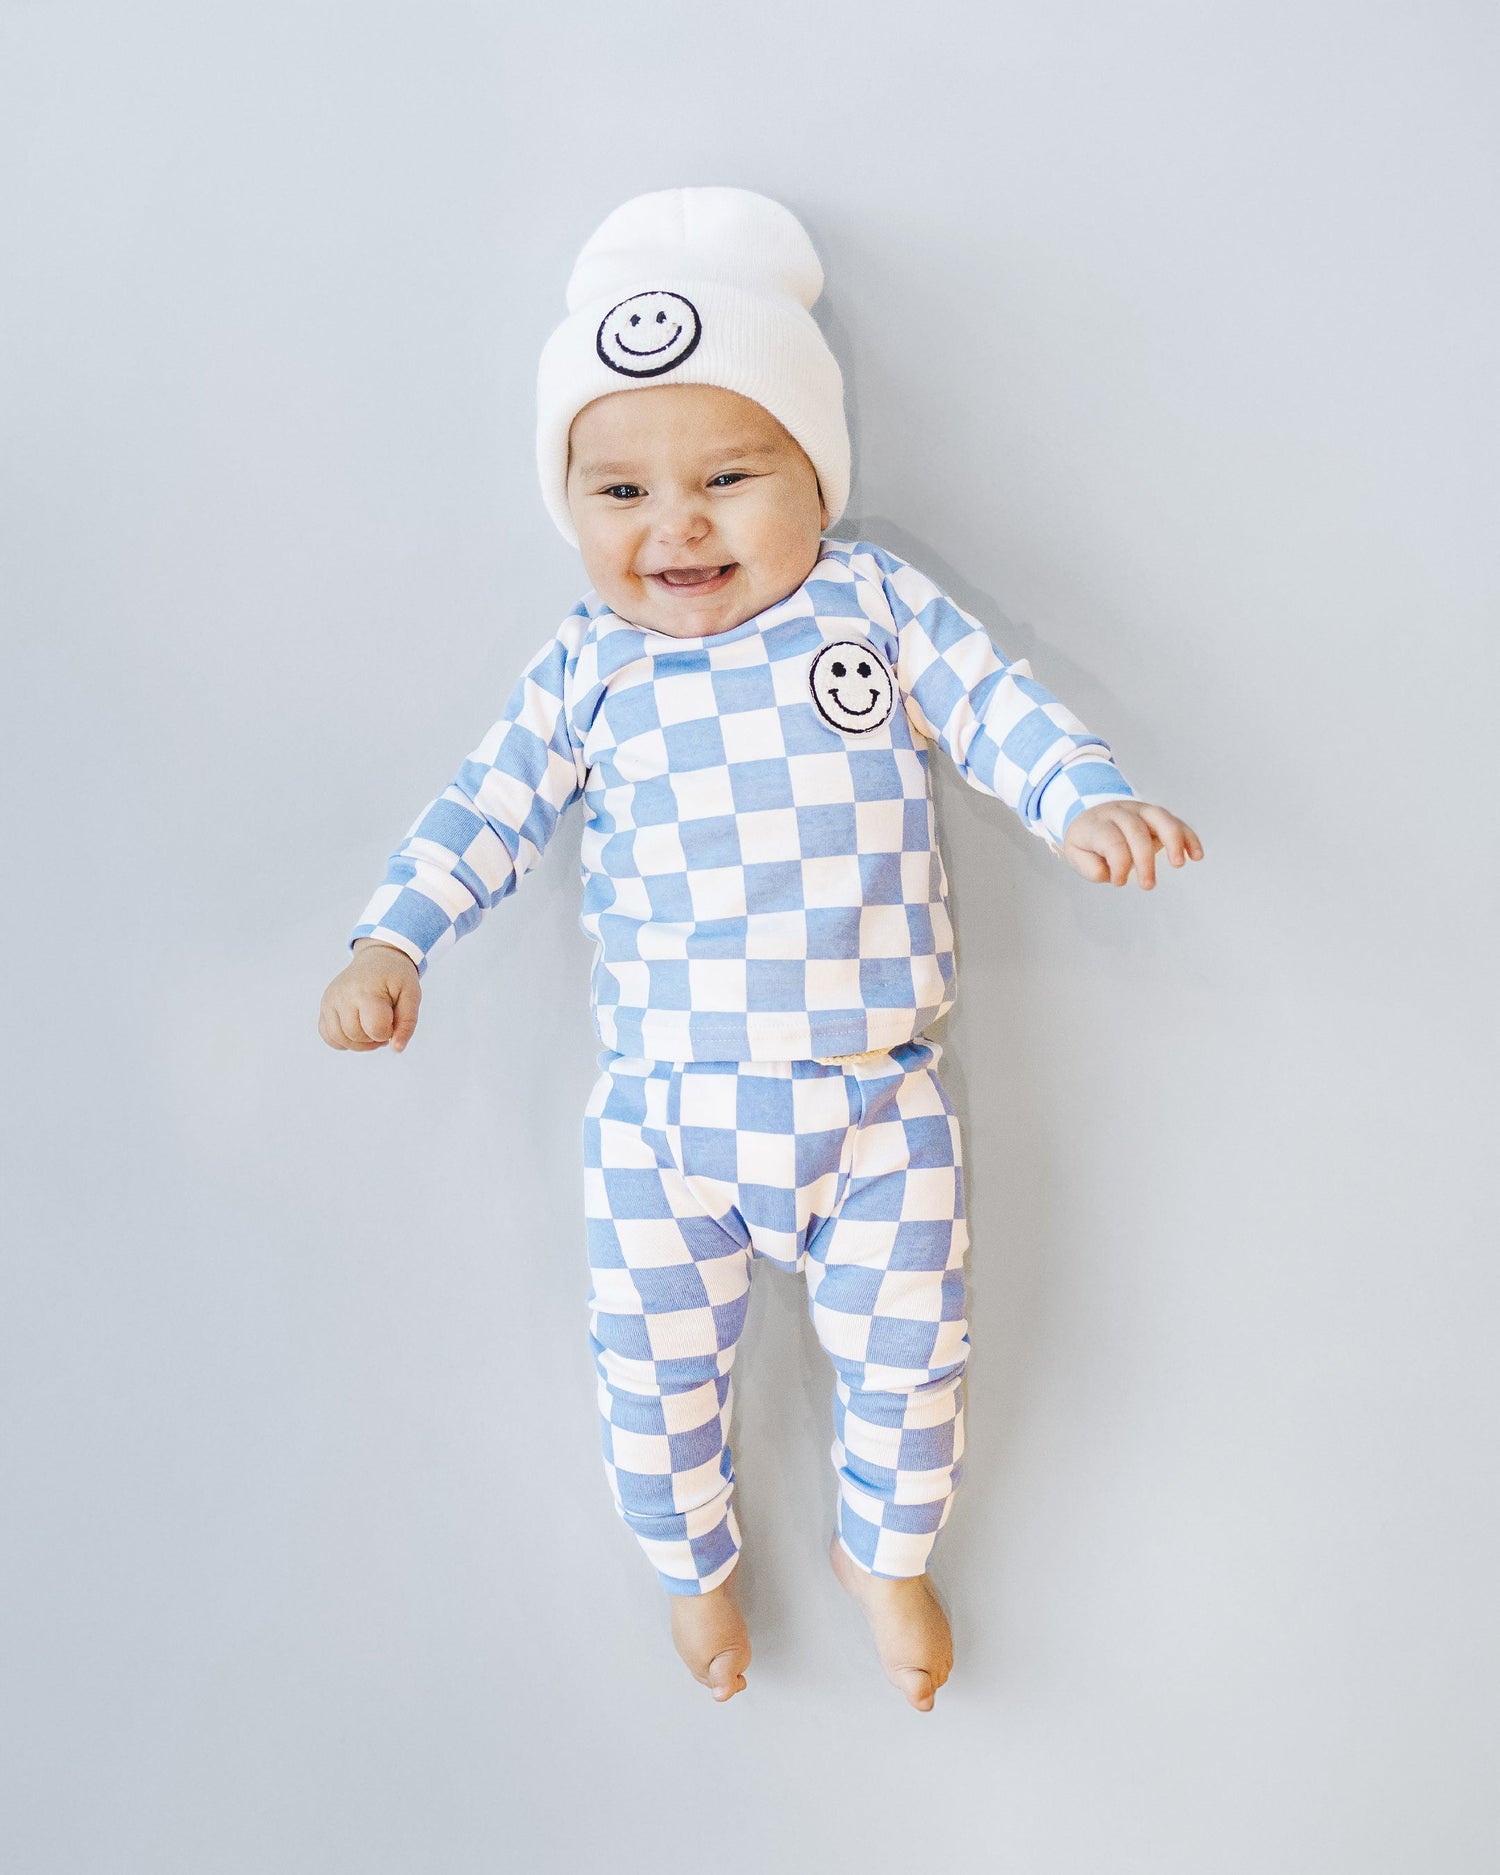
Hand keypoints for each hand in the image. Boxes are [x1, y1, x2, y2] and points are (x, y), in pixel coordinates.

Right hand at [318, 940, 421, 1051]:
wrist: (377, 958)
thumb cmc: (396, 976)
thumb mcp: (412, 994)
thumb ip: (407, 1023)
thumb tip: (396, 1049)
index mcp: (367, 991)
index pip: (375, 1028)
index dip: (388, 1032)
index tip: (393, 1019)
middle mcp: (343, 995)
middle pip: (356, 1036)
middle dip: (374, 1038)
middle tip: (385, 1023)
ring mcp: (330, 1000)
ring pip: (340, 1040)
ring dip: (360, 1043)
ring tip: (372, 1027)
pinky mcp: (324, 1005)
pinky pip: (329, 1036)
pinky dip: (344, 1040)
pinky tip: (358, 1030)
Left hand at [1061, 800, 1203, 888]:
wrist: (1091, 811)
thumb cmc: (1088, 839)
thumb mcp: (1076, 853)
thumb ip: (1090, 867)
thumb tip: (1110, 874)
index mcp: (1098, 824)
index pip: (1111, 841)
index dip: (1118, 864)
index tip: (1119, 882)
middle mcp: (1121, 813)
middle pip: (1137, 831)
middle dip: (1145, 860)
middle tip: (1148, 885)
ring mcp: (1141, 811)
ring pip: (1161, 818)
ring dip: (1173, 841)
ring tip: (1179, 864)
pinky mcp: (1157, 815)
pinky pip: (1177, 822)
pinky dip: (1189, 837)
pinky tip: (1197, 855)